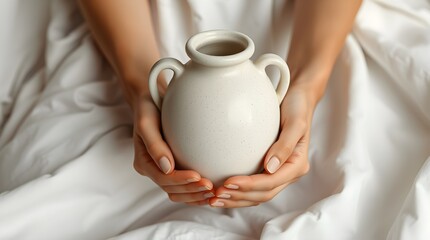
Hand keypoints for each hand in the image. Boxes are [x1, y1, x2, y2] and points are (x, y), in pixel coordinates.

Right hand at [132, 93, 214, 204]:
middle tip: (210, 188)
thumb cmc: (148, 110)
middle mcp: (153, 169)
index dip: (180, 181)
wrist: (150, 102)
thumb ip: (154, 145)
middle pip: (171, 190)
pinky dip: (196, 191)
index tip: (198, 177)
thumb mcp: (146, 123)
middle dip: (191, 191)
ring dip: (194, 195)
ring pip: (178, 192)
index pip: (163, 178)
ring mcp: (163, 170)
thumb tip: (167, 167)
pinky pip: (184, 186)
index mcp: (144, 162)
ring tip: (213, 193)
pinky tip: (210, 190)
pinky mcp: (173, 167)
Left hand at [209, 85, 314, 207]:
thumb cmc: (297, 108)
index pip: (271, 182)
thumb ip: (285, 145)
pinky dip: (238, 192)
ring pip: (257, 195)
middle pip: (263, 194)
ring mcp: (279, 173)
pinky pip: (254, 187)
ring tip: (215, 199)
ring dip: (237, 199)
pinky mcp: (269, 170)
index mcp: (297, 165)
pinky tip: (222, 190)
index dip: (249, 186)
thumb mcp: (296, 123)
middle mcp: (288, 173)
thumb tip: (270, 168)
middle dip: (240, 197)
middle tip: (217, 194)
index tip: (228, 182)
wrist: (298, 100)